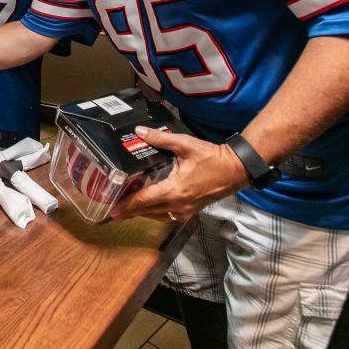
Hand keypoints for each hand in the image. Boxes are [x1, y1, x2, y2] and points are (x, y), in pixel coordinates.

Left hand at [109, 126, 249, 221]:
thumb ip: (161, 139)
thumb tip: (140, 132)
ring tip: (129, 208)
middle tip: (115, 212)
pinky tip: (151, 206)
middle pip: (148, 212)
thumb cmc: (212, 158)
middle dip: (130, 212)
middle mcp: (178, 205)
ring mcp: (186, 210)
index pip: (143, 200)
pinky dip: (157, 213)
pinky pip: (168, 216)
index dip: (126, 205)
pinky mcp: (192, 211)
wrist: (236, 169)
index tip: (113, 211)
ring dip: (143, 213)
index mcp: (174, 191)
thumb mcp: (184, 145)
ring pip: (158, 216)